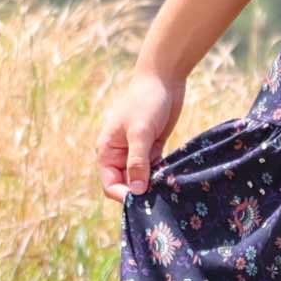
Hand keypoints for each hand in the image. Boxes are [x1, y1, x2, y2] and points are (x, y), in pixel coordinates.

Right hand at [96, 67, 186, 202]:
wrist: (163, 78)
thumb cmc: (146, 102)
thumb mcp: (140, 132)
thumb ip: (137, 162)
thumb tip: (137, 191)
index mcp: (107, 150)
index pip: (110, 184)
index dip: (123, 195)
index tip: (142, 202)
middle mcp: (120, 154)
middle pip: (126, 184)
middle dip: (140, 192)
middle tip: (159, 198)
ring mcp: (137, 151)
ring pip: (142, 178)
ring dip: (153, 184)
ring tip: (167, 189)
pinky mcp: (153, 147)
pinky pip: (155, 168)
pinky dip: (161, 174)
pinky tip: (173, 178)